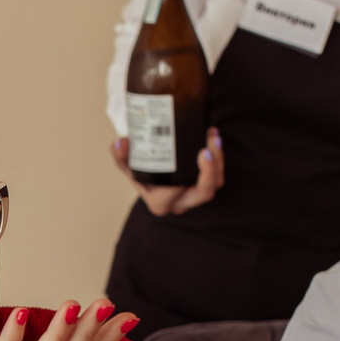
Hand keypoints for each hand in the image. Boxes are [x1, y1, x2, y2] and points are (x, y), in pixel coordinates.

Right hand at [109, 131, 223, 215]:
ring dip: (218, 161)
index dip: (179, 181)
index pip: (172, 195)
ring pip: (215, 184)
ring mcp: (195, 195)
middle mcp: (181, 203)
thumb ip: (120, 156)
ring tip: (213, 137)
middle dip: (210, 172)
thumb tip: (121, 142)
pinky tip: (212, 138)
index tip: (178, 159)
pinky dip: (219, 158)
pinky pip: (217, 176)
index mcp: (160, 202)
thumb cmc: (140, 172)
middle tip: (206, 149)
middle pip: (203, 193)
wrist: (153, 173)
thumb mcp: (127, 165)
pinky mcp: (205, 185)